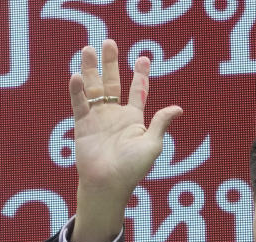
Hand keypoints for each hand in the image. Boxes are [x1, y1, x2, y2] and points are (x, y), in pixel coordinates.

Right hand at [70, 39, 182, 241]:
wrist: (107, 184)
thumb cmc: (132, 169)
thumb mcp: (151, 145)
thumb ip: (160, 124)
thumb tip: (178, 109)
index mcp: (133, 119)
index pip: (137, 91)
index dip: (140, 75)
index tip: (143, 58)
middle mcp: (114, 115)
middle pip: (111, 82)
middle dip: (110, 63)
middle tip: (109, 43)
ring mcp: (97, 119)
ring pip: (93, 88)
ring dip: (91, 69)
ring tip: (88, 49)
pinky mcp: (82, 125)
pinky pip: (79, 104)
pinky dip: (78, 90)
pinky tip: (77, 76)